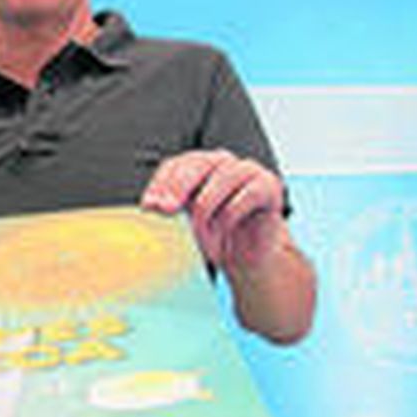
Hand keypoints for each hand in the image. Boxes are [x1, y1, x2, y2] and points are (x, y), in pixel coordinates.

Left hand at [139, 149, 287, 271]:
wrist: (252, 255)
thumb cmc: (216, 234)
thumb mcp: (187, 219)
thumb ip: (171, 208)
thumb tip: (149, 206)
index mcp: (200, 164)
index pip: (175, 164)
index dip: (160, 183)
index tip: (148, 205)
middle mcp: (223, 161)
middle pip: (196, 165)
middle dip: (177, 188)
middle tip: (166, 211)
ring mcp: (247, 169)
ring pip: (217, 184)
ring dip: (204, 219)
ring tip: (201, 244)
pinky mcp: (268, 185)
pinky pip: (239, 202)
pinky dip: (225, 227)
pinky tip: (221, 245)